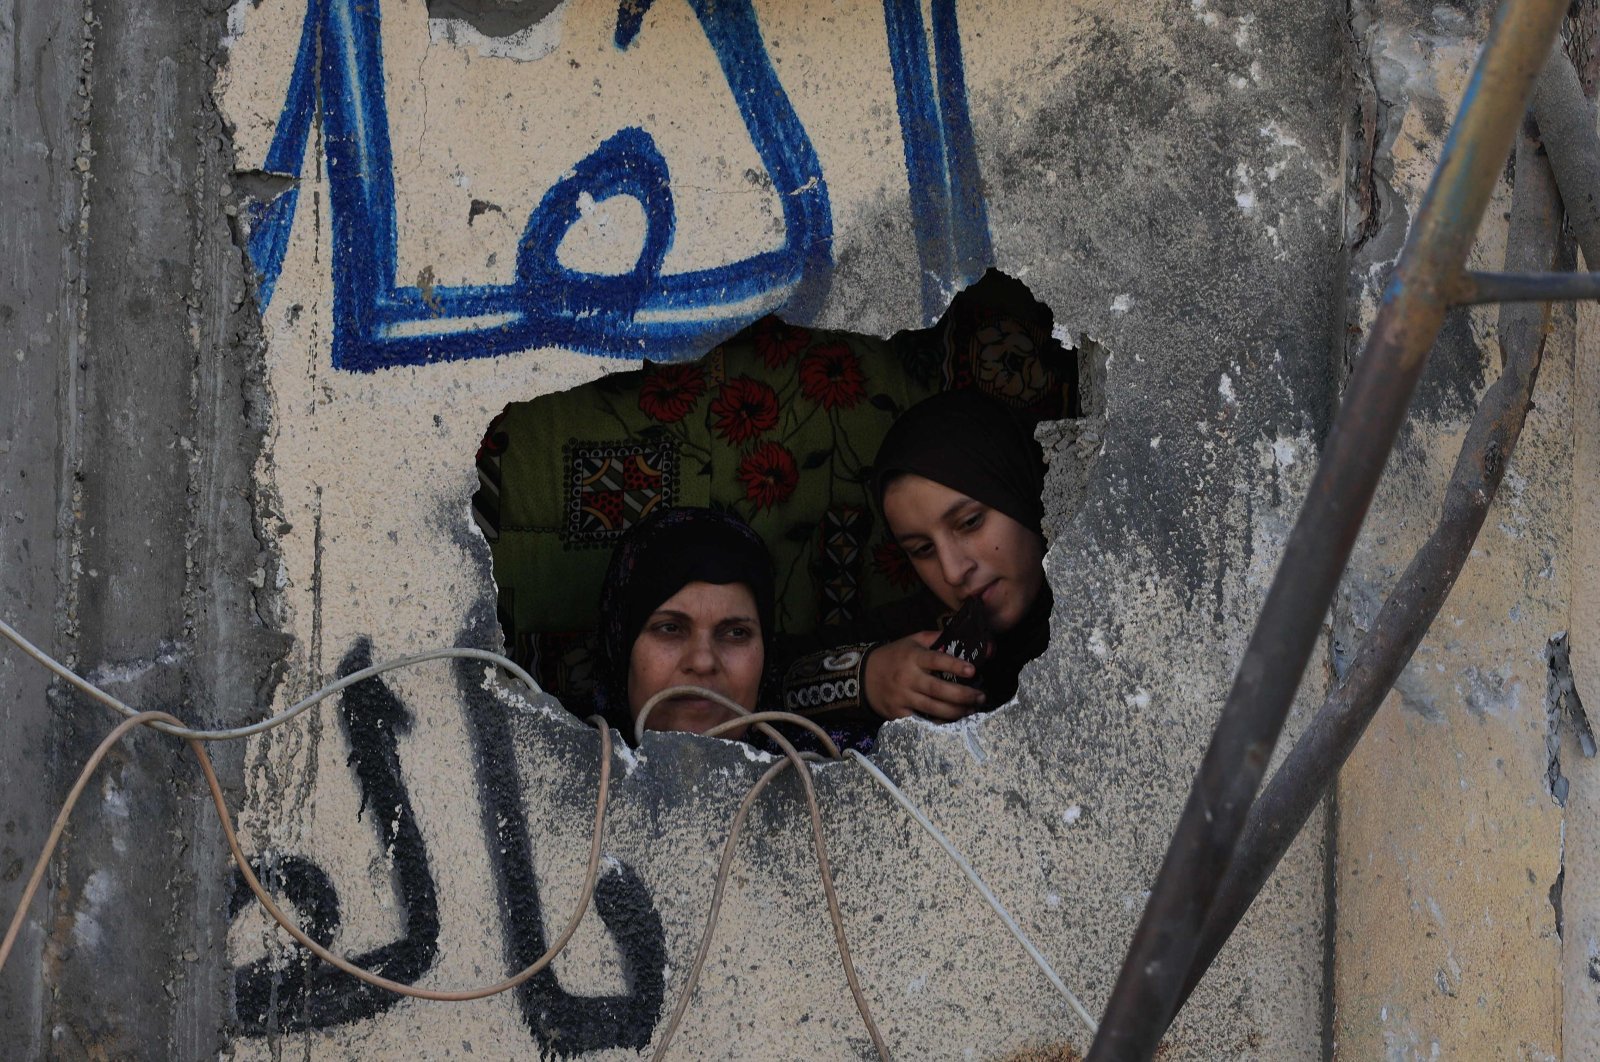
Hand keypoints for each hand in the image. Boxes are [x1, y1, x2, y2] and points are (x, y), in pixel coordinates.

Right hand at [862, 631, 986, 721]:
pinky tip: (952, 720)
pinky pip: (922, 720)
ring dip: (956, 711)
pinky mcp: (897, 713)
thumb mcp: (911, 640)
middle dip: (963, 695)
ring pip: (933, 708)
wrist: (863, 676)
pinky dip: (938, 722)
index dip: (955, 665)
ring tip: (972, 709)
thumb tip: (963, 637)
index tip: (972, 670)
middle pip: (938, 689)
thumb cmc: (894, 656)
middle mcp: (908, 677)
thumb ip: (935, 638)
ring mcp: (902, 697)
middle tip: (981, 696)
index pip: (936, 660)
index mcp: (913, 657)